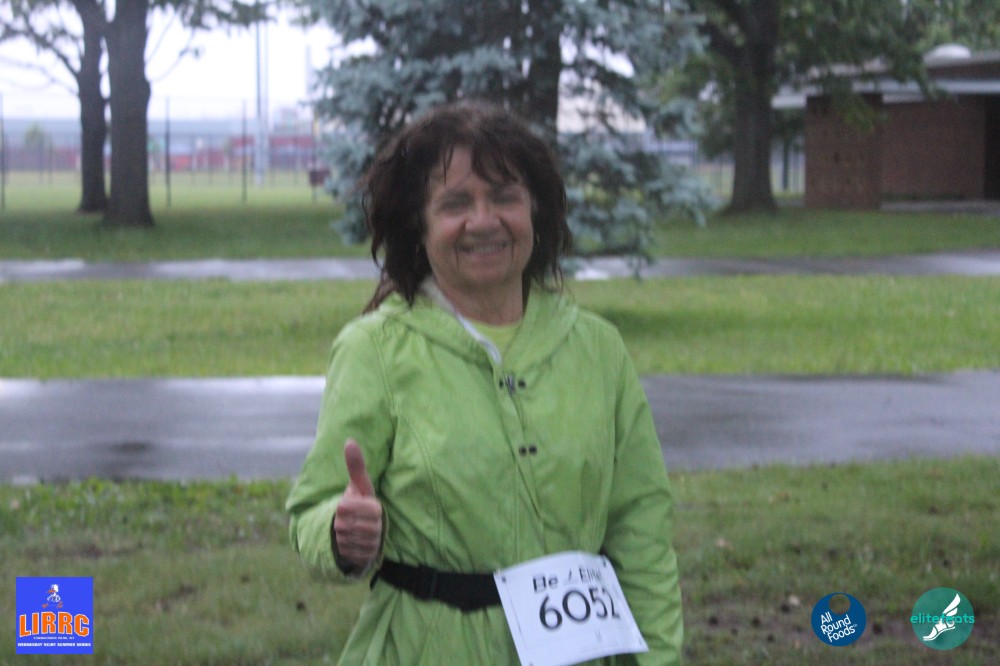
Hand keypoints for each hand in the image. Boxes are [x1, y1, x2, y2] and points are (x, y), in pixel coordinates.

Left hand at [333, 439, 382, 568]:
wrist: (365, 530)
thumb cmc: (361, 503)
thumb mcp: (358, 486)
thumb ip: (356, 465)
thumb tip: (350, 441)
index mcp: (375, 507)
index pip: (346, 507)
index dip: (341, 506)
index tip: (344, 504)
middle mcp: (377, 525)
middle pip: (342, 524)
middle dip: (340, 522)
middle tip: (347, 519)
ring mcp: (373, 541)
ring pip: (343, 538)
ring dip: (341, 535)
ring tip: (349, 529)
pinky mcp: (368, 555)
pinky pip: (346, 551)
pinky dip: (344, 547)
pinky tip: (350, 542)